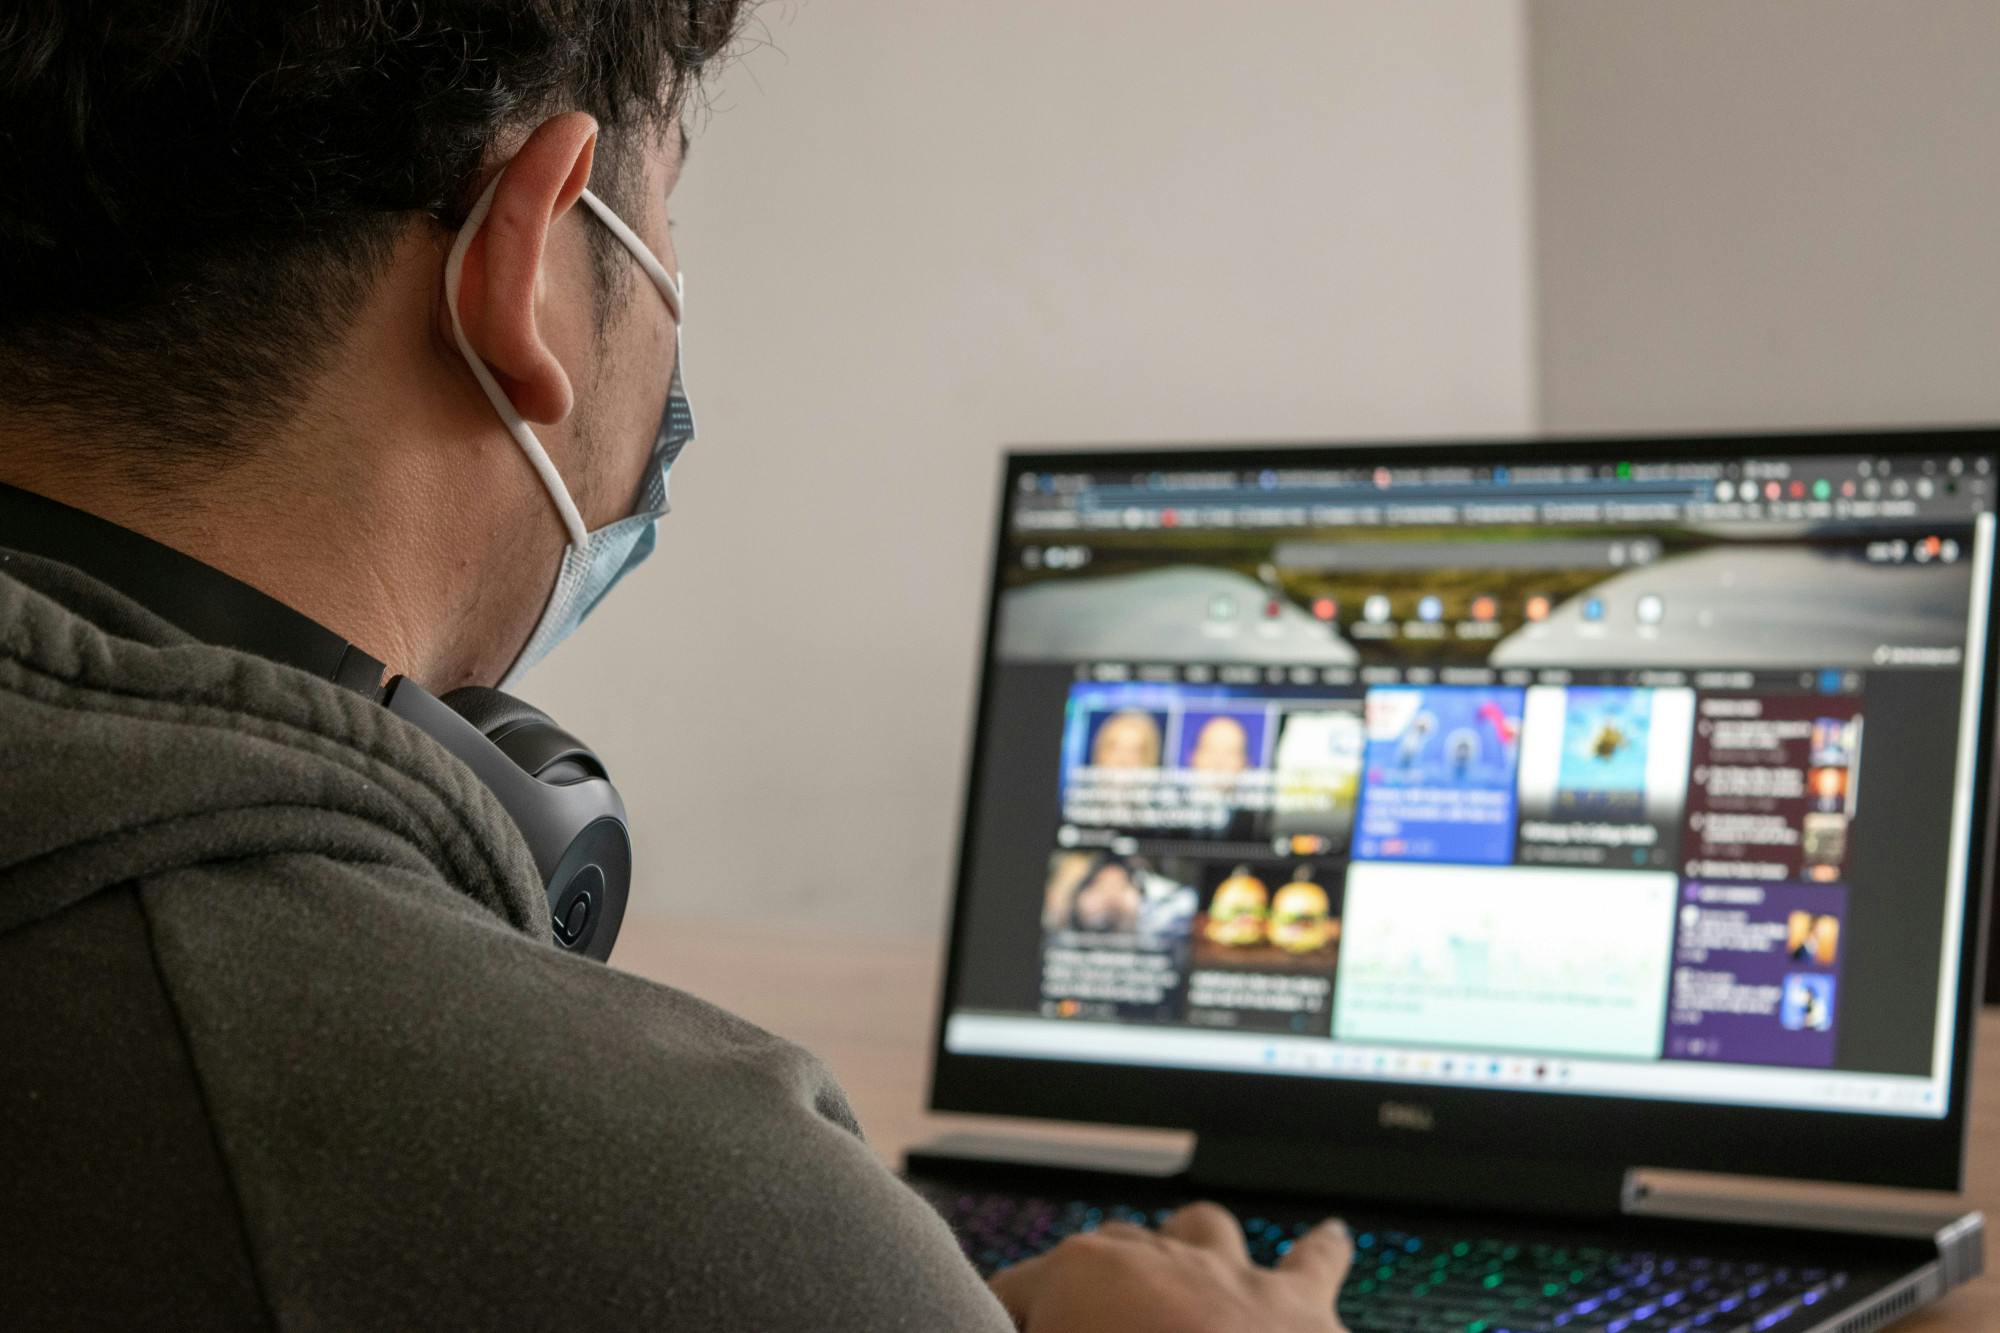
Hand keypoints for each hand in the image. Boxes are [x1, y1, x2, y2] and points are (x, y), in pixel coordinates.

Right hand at [988, 1201, 1350, 1331]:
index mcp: (1078, 1277)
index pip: (1011, 1295)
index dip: (1008, 1328)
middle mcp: (1153, 1258)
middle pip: (1095, 1260)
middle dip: (1078, 1297)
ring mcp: (1225, 1274)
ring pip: (1195, 1230)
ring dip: (1177, 1251)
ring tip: (1165, 1287)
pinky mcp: (1296, 1301)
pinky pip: (1312, 1260)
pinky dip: (1319, 1249)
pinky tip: (1332, 1236)